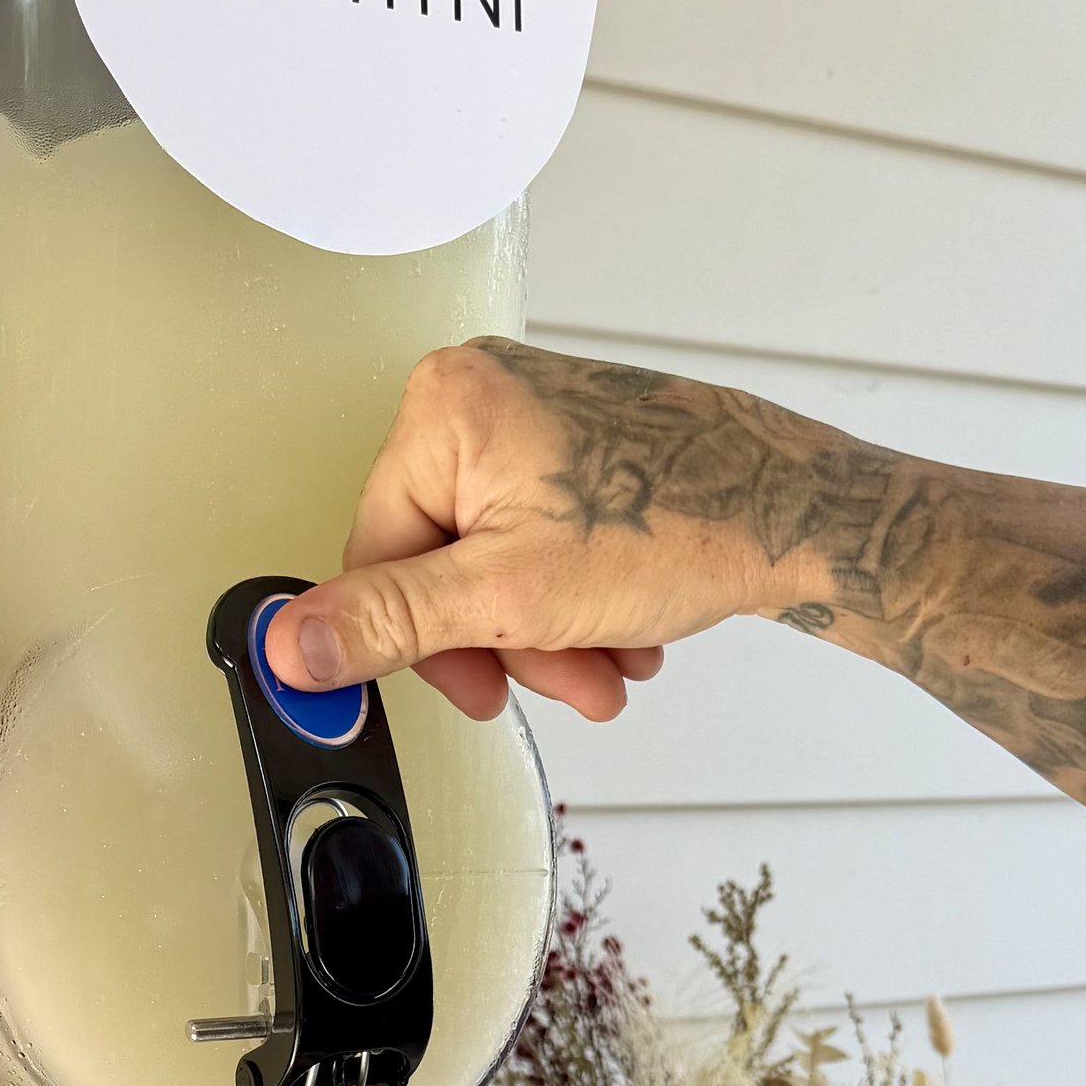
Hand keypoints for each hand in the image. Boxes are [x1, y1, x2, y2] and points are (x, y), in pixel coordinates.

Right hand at [261, 339, 821, 723]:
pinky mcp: (582, 439)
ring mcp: (535, 413)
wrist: (800, 513)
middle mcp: (480, 392)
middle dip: (507, 641)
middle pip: (441, 559)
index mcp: (442, 409)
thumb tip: (285, 648)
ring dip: (548, 634)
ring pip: (497, 560)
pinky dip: (576, 598)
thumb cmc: (674, 528)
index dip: (425, 643)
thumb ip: (387, 623)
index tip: (480, 694)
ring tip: (610, 667)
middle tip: (568, 684)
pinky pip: (542, 536)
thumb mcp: (506, 599)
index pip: (376, 553)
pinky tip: (625, 632)